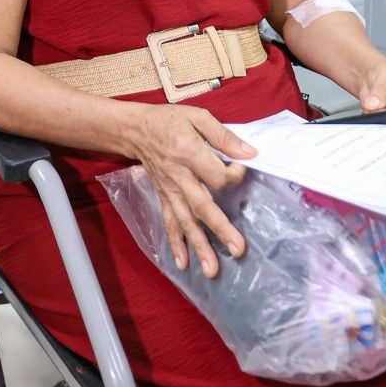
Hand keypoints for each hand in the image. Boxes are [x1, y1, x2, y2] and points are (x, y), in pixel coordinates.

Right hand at [128, 104, 256, 277]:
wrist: (136, 129)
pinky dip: (175, 244)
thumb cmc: (169, 121)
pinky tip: (183, 263)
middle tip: (237, 249)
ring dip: (199, 245)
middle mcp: (179, 175)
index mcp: (188, 152)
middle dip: (220, 229)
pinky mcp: (164, 197)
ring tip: (212, 270)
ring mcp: (170, 190)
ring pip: (186, 221)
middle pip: (202, 206)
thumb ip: (223, 136)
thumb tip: (249, 153)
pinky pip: (169, 222)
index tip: (241, 169)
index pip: (215, 175)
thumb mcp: (197, 117)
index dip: (232, 175)